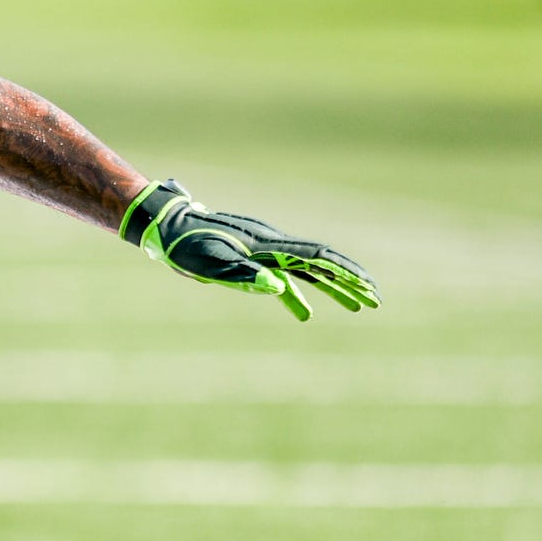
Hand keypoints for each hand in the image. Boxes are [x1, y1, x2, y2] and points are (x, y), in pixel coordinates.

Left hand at [119, 180, 381, 321]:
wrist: (165, 226)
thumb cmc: (185, 246)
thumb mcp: (211, 265)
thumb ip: (244, 276)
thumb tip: (278, 289)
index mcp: (268, 246)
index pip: (318, 259)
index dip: (346, 274)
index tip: (369, 289)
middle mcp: (272, 245)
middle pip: (321, 263)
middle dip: (351, 282)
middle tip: (376, 302)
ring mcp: (264, 250)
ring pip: (307, 271)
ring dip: (332, 289)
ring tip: (357, 308)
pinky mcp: (252, 257)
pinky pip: (283, 277)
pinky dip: (297, 295)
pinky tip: (305, 314)